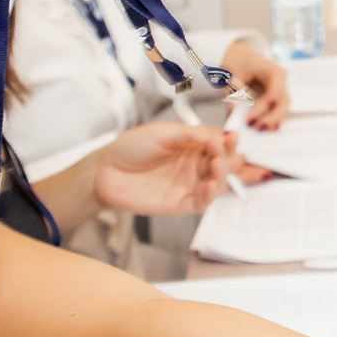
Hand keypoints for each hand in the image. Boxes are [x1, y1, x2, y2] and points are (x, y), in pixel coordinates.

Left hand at [92, 122, 243, 214]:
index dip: (228, 141)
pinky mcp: (181, 203)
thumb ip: (193, 134)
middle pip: (226, 163)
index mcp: (193, 145)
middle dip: (231, 158)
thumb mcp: (164, 132)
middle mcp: (195, 165)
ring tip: (216, 165)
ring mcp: (189, 184)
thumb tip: (220, 136)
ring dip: (224, 174)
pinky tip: (210, 185)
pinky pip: (204, 202)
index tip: (230, 137)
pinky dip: (211, 195)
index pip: (221, 144)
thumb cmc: (131, 147)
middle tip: (222, 152)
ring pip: (220, 183)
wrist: (105, 172)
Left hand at [221, 40, 291, 128]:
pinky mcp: (274, 97)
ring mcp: (280, 90)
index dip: (262, 108)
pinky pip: (276, 110)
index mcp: (275, 72)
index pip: (274, 94)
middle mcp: (281, 82)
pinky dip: (270, 119)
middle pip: (283, 103)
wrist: (238, 55)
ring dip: (272, 120)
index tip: (249, 119)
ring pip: (282, 109)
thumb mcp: (232, 75)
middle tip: (256, 127)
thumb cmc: (237, 61)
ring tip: (257, 129)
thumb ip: (233, 94)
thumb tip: (234, 113)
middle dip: (271, 117)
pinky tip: (262, 126)